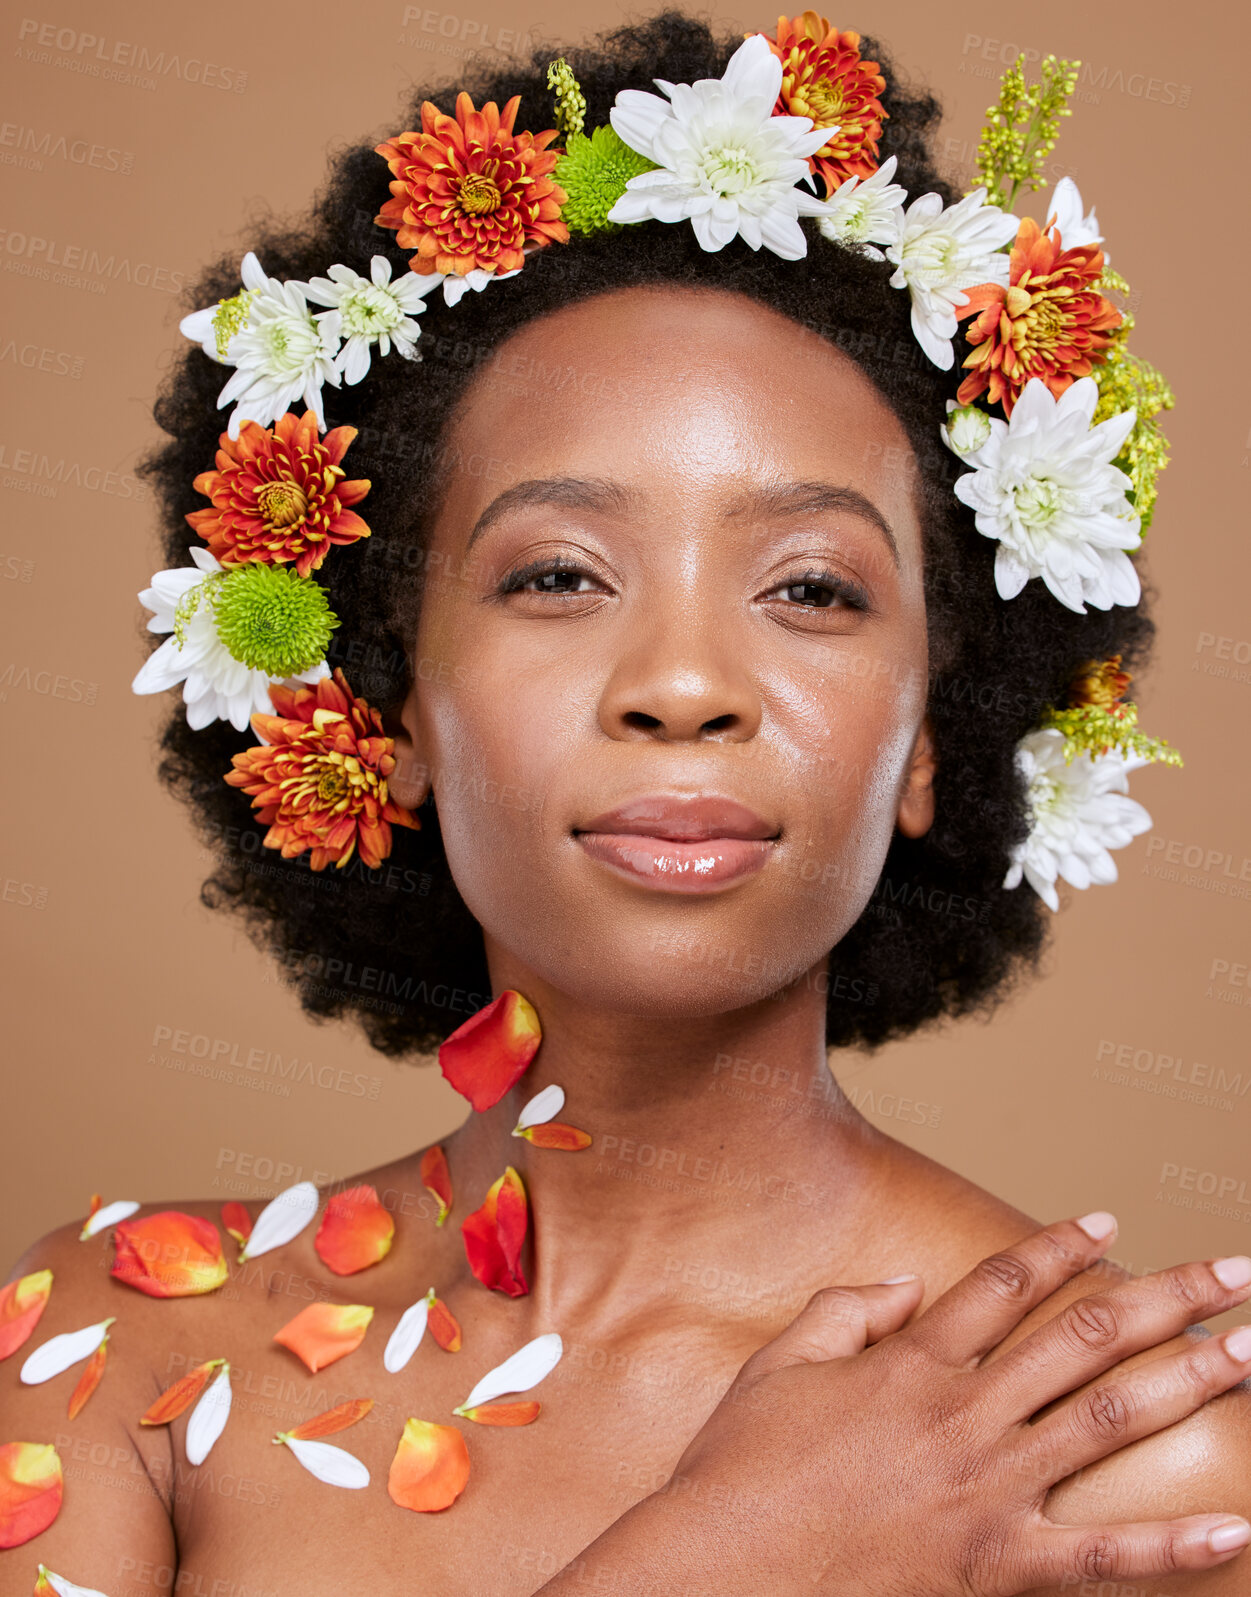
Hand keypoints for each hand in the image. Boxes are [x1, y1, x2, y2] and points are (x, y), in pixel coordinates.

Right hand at [639, 1214, 1250, 1595]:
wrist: (722, 1574)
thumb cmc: (739, 1472)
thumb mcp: (778, 1366)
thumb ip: (846, 1310)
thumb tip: (910, 1282)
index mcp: (912, 1365)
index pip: (1003, 1285)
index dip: (1058, 1246)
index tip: (1107, 1221)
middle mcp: (964, 1417)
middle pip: (1084, 1338)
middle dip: (1168, 1299)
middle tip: (1234, 1274)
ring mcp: (987, 1492)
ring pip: (1108, 1421)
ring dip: (1189, 1384)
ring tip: (1249, 1355)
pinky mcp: (996, 1568)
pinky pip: (1101, 1558)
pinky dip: (1171, 1546)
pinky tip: (1235, 1529)